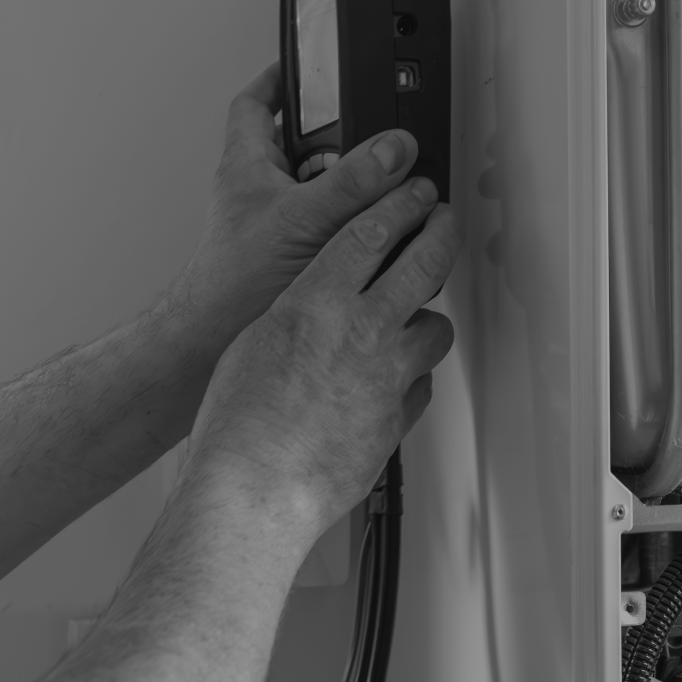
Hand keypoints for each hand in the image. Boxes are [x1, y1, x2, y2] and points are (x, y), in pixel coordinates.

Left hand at [168, 63, 424, 349]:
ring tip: (387, 196)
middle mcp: (260, 193)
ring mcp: (274, 227)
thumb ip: (352, 182)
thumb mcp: (302, 218)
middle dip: (342, 143)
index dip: (283, 78)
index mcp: (248, 165)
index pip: (258, 103)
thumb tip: (394, 151)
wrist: (215, 342)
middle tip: (375, 140)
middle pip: (304, 147)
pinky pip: (330, 232)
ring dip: (354, 194)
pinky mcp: (290, 258)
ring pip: (321, 193)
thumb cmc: (231, 283)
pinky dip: (355, 233)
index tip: (310, 65)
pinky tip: (376, 245)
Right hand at [181, 174, 459, 539]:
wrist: (254, 488)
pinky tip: (397, 378)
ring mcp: (389, 376)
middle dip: (441, 232)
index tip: (414, 193)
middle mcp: (363, 331)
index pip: (372, 231)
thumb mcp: (256, 341)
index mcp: (318, 302)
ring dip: (428, 317)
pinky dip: (413, 376)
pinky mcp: (399, 418)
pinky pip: (423, 383)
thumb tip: (318, 304)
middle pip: (424, 263)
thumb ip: (299, 312)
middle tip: (444, 220)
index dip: (399, 203)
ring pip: (437, 328)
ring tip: (417, 315)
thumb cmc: (238, 423)